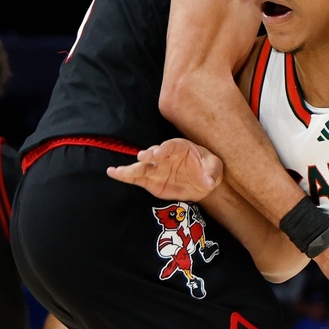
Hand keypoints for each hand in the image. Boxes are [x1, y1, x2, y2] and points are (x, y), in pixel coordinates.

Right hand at [106, 137, 221, 201]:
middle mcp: (165, 156)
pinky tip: (113, 172)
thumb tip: (208, 180)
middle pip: (154, 154)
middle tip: (142, 157)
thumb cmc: (208, 169)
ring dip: (131, 168)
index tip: (158, 152)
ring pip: (142, 167)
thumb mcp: (215, 168)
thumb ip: (212, 172)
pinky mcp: (151, 181)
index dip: (165, 148)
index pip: (171, 146)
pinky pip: (137, 178)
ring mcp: (157, 168)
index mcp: (181, 147)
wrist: (203, 182)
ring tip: (117, 170)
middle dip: (148, 155)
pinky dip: (125, 176)